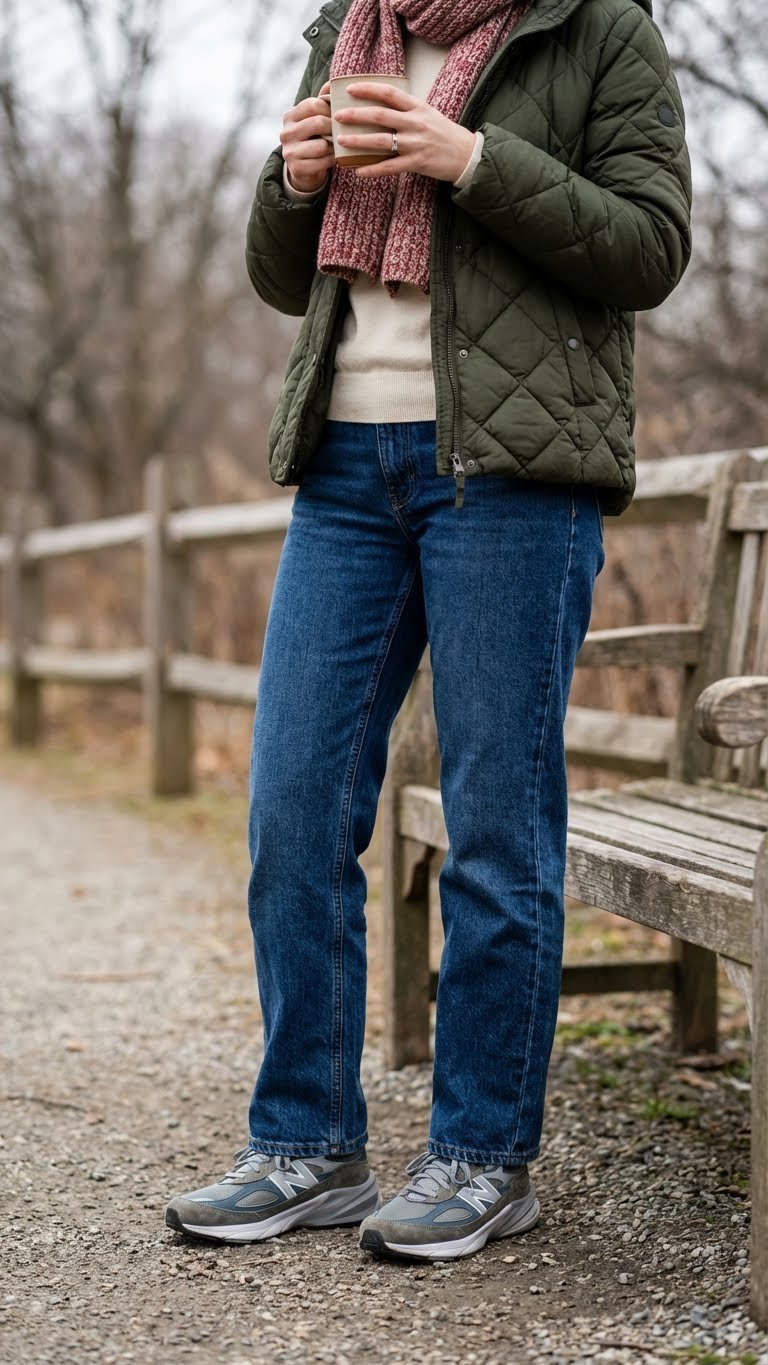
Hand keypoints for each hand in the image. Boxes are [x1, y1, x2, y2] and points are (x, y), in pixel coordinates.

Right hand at [280, 80, 334, 192]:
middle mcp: (286, 133)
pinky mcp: (296, 168)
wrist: (303, 169)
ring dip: (334, 146)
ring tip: (336, 146)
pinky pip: (322, 162)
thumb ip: (322, 101)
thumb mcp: (314, 118)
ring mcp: (289, 152)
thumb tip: (332, 82)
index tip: (337, 116)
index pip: (313, 104)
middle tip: (341, 132)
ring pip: (321, 145)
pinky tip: (333, 158)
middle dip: (333, 128)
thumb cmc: (313, 139)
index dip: (330, 109)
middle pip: (317, 123)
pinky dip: (332, 160)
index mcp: (290, 116)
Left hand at [334, 81, 475, 180]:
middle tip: (337, 116)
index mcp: (417, 107)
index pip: (389, 93)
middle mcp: (415, 123)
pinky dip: (373, 169)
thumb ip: (406, 109)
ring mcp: (416, 143)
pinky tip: (358, 171)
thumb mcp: (427, 114)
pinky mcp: (417, 163)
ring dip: (359, 141)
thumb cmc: (444, 134)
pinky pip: (390, 167)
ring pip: (381, 141)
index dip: (368, 89)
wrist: (466, 155)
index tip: (349, 88)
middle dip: (356, 114)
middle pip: (380, 115)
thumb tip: (381, 103)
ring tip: (341, 142)